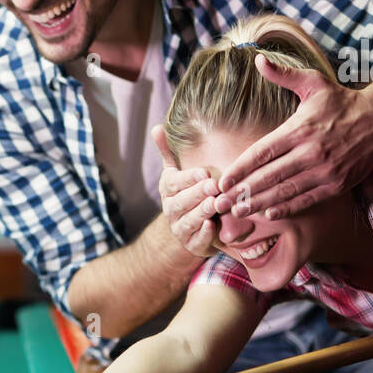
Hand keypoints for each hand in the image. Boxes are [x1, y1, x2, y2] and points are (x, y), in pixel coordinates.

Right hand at [152, 125, 218, 256]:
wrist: (188, 230)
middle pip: (182, 201)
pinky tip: (211, 226)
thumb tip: (156, 128)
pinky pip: (196, 240)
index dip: (189, 178)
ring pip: (189, 220)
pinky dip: (203, 234)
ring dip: (202, 212)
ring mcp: (180, 228)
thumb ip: (168, 153)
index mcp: (168, 190)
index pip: (174, 183)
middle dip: (198, 194)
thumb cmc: (187, 195)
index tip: (204, 173)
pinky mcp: (192, 244)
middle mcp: (171, 209)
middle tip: (214, 186)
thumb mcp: (176, 174)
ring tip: (215, 204)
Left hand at [214, 54, 372, 219]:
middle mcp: (311, 152)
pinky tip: (269, 213)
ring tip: (239, 211)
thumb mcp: (313, 83)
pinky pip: (307, 199)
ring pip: (286, 191)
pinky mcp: (338, 183)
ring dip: (260, 203)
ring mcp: (326, 170)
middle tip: (222, 203)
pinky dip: (287, 207)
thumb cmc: (342, 100)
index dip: (240, 169)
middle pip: (270, 176)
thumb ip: (283, 75)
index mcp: (300, 129)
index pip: (262, 153)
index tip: (223, 181)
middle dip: (244, 192)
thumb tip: (258, 59)